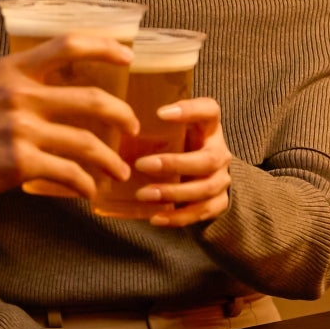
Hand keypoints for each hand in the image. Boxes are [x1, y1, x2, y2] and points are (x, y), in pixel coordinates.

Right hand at [0, 34, 140, 202]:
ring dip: (111, 160)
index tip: (127, 56)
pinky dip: (85, 184)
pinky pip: (68, 173)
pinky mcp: (18, 164)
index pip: (69, 45)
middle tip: (133, 127)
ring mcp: (20, 130)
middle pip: (93, 99)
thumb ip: (21, 81)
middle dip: (124, 116)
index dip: (105, 47)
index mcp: (13, 69)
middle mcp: (20, 95)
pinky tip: (89, 190)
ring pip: (87, 143)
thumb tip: (62, 86)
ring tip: (120, 171)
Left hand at [132, 96, 233, 227]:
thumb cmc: (180, 145)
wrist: (204, 174)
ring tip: (143, 194)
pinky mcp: (219, 202)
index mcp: (208, 126)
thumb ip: (153, 125)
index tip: (160, 113)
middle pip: (208, 159)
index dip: (190, 111)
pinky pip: (202, 212)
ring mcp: (221, 179)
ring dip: (173, 193)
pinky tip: (155, 218)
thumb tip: (108, 121)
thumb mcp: (172, 129)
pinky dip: (178, 217)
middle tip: (142, 165)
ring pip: (205, 188)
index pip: (209, 110)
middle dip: (174, 164)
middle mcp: (220, 152)